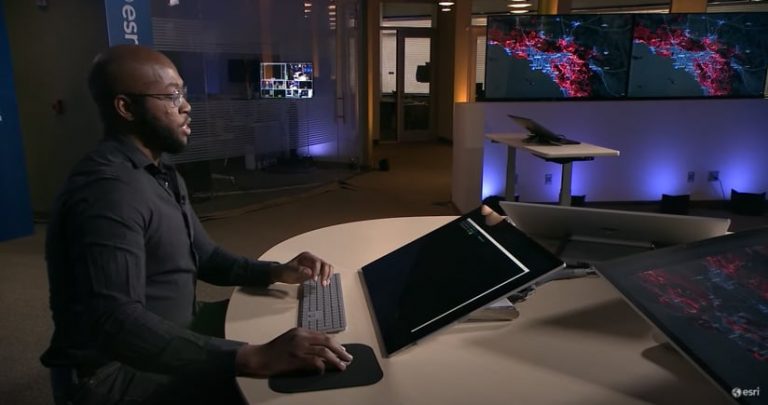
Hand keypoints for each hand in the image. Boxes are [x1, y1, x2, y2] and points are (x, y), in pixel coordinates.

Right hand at [235, 328, 352, 377]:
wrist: (260, 357)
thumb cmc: (275, 349)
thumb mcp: (291, 338)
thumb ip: (305, 340)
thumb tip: (323, 349)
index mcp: (301, 330)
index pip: (323, 335)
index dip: (336, 344)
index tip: (343, 351)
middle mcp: (301, 337)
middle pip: (327, 341)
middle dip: (340, 350)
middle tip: (348, 358)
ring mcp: (299, 348)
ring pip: (323, 352)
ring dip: (335, 360)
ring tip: (342, 367)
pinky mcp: (296, 359)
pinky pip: (314, 363)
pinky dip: (321, 367)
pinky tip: (323, 371)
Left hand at [270, 251, 333, 285]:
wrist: (283, 274)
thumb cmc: (286, 270)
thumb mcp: (290, 270)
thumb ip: (300, 270)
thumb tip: (310, 273)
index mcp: (307, 256)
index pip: (317, 262)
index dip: (317, 271)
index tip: (314, 280)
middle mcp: (313, 259)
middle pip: (324, 264)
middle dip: (325, 274)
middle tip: (323, 284)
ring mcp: (315, 265)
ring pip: (327, 267)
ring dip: (328, 275)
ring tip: (325, 284)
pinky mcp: (316, 271)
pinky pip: (325, 273)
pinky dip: (327, 277)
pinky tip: (325, 283)